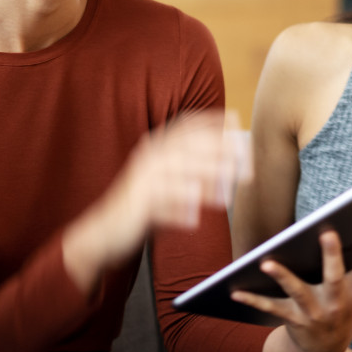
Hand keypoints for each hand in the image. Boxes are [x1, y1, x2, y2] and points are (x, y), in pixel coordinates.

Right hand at [65, 111, 250, 287]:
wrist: (105, 231)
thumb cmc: (143, 208)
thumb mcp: (167, 182)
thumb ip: (192, 171)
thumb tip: (230, 164)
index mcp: (155, 149)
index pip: (185, 126)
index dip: (211, 121)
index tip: (237, 120)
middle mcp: (149, 158)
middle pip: (188, 146)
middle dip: (219, 151)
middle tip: (246, 164)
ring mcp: (142, 179)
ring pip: (178, 171)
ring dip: (206, 179)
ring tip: (227, 195)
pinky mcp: (136, 203)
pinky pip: (162, 202)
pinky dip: (180, 208)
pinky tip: (195, 219)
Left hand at [233, 215, 351, 351]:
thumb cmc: (348, 310)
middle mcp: (338, 300)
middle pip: (336, 275)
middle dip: (332, 255)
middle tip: (328, 232)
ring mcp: (314, 312)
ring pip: (297, 291)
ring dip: (282, 277)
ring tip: (266, 262)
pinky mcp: (293, 319)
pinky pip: (271, 308)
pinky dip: (253, 300)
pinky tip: (235, 292)